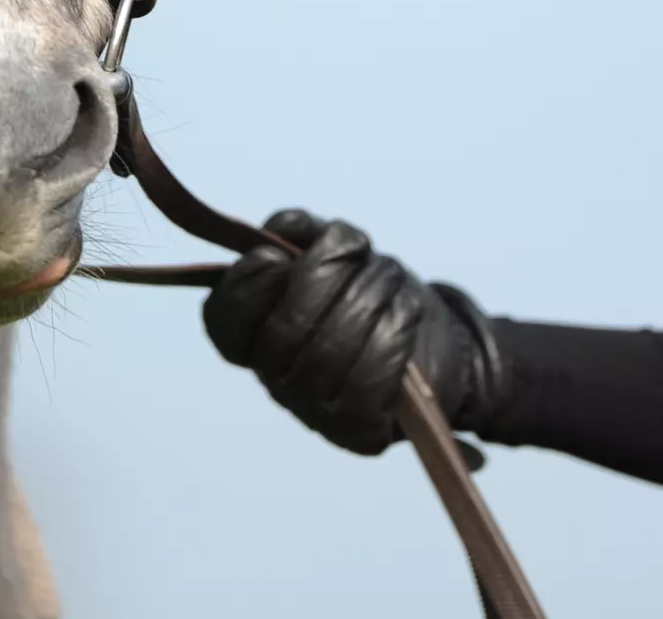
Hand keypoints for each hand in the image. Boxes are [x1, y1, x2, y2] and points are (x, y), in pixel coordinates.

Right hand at [201, 209, 509, 454]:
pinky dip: (393, 335)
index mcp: (259, 336)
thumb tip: (282, 229)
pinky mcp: (356, 432)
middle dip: (326, 276)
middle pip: (284, 332)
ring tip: (392, 278)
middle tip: (363, 252)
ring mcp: (314, 412)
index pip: (224, 321)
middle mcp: (278, 379)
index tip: (275, 254)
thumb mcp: (341, 251)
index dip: (244, 286)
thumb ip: (304, 233)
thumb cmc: (378, 295)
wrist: (438, 347)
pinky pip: (368, 384)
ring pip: (329, 353)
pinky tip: (405, 316)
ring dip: (369, 297)